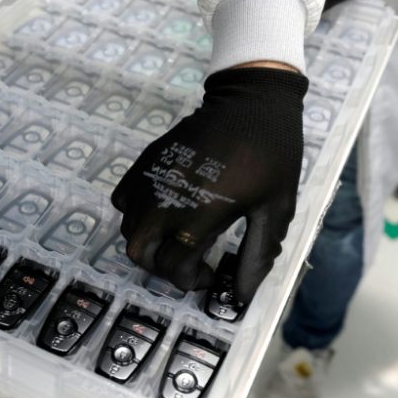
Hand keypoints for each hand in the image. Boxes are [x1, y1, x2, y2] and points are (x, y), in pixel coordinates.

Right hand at [112, 68, 307, 303]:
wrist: (252, 102)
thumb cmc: (272, 156)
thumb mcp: (274, 210)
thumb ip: (256, 256)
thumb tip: (242, 295)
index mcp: (198, 216)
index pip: (173, 267)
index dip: (189, 281)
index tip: (209, 276)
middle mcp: (165, 200)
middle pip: (139, 252)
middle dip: (160, 268)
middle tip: (186, 263)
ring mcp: (150, 179)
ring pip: (129, 228)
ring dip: (149, 243)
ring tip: (176, 239)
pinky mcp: (146, 162)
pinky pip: (123, 199)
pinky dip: (135, 214)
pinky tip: (163, 210)